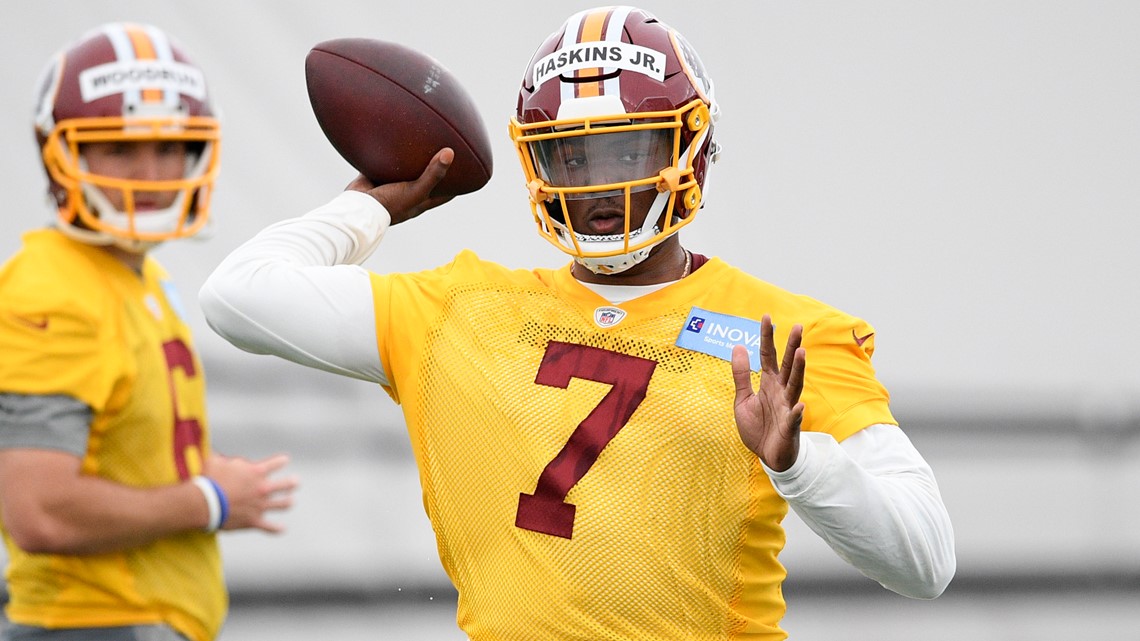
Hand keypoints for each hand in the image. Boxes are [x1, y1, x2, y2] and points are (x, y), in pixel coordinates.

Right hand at [203, 453, 297, 532]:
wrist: (204, 503)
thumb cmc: (208, 479)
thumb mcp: (216, 461)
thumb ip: (224, 459)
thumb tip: (221, 457)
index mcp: (256, 471)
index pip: (276, 463)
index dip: (281, 461)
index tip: (285, 461)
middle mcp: (263, 488)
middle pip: (286, 484)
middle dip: (292, 482)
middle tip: (296, 482)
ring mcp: (260, 506)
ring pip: (283, 504)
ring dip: (288, 502)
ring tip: (291, 501)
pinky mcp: (254, 521)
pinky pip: (270, 527)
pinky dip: (277, 528)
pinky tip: (283, 528)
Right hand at [346, 147, 456, 224]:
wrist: (359, 207)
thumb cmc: (391, 204)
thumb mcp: (417, 190)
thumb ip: (433, 174)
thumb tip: (450, 152)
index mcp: (421, 200)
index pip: (445, 193)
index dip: (457, 185)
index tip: (469, 172)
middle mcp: (408, 192)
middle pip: (426, 178)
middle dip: (434, 166)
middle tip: (444, 146)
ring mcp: (392, 184)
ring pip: (405, 168)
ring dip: (410, 157)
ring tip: (420, 137)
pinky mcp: (376, 175)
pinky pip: (385, 160)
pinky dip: (389, 152)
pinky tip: (393, 137)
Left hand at [731, 315, 805, 471]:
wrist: (768, 456)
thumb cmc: (758, 427)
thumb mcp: (743, 399)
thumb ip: (741, 375)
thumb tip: (738, 346)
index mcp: (769, 383)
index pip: (768, 356)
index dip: (767, 337)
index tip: (766, 316)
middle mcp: (781, 391)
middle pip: (788, 365)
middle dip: (793, 346)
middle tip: (799, 326)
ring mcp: (788, 407)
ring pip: (795, 385)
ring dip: (799, 370)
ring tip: (803, 353)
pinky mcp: (789, 427)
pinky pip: (794, 418)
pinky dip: (796, 412)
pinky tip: (799, 405)